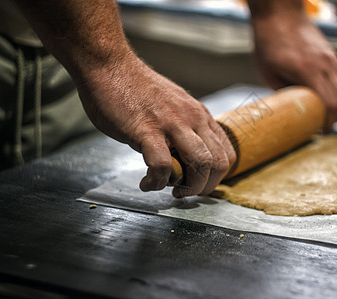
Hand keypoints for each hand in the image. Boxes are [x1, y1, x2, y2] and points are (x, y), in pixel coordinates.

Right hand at [78, 54, 235, 196]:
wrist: (110, 66)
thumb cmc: (136, 90)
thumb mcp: (172, 108)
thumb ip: (182, 130)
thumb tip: (181, 158)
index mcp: (200, 115)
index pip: (226, 153)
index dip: (217, 176)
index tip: (200, 184)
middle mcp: (193, 118)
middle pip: (219, 163)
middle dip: (206, 187)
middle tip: (187, 193)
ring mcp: (172, 123)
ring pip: (200, 164)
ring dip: (189, 187)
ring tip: (172, 191)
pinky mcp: (147, 130)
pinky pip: (162, 165)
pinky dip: (157, 182)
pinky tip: (147, 183)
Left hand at [249, 4, 336, 127]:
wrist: (281, 15)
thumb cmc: (269, 43)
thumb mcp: (268, 73)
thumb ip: (283, 93)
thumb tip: (291, 113)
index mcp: (308, 69)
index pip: (330, 103)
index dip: (327, 121)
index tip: (318, 130)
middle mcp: (326, 64)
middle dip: (336, 119)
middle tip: (323, 128)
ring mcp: (333, 60)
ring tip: (330, 119)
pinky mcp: (334, 58)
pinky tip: (335, 105)